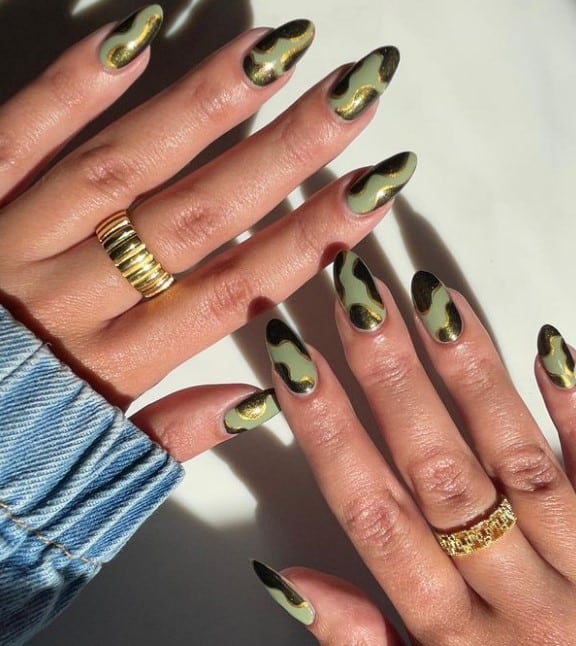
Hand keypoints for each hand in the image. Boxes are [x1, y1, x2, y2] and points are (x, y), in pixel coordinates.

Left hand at [0, 7, 414, 459]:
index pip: (234, 294)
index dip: (308, 240)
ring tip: (275, 54)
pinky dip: (73, 88)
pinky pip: (17, 137)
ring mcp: (16, 244)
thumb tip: (266, 398)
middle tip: (352, 98)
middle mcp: (74, 297)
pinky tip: (135, 38)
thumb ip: (176, 433)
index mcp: (115, 363)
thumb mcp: (91, 459)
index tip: (371, 191)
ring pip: (123, 169)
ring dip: (202, 107)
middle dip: (283, 155)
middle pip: (197, 217)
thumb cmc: (3, 446)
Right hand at [256, 250, 575, 644]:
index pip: (374, 518)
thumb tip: (286, 575)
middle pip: (438, 473)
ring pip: (515, 458)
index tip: (297, 367)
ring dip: (470, 375)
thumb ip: (359, 639)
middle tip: (358, 300)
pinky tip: (549, 347)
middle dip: (390, 379)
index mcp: (455, 637)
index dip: (330, 438)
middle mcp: (517, 597)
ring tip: (431, 300)